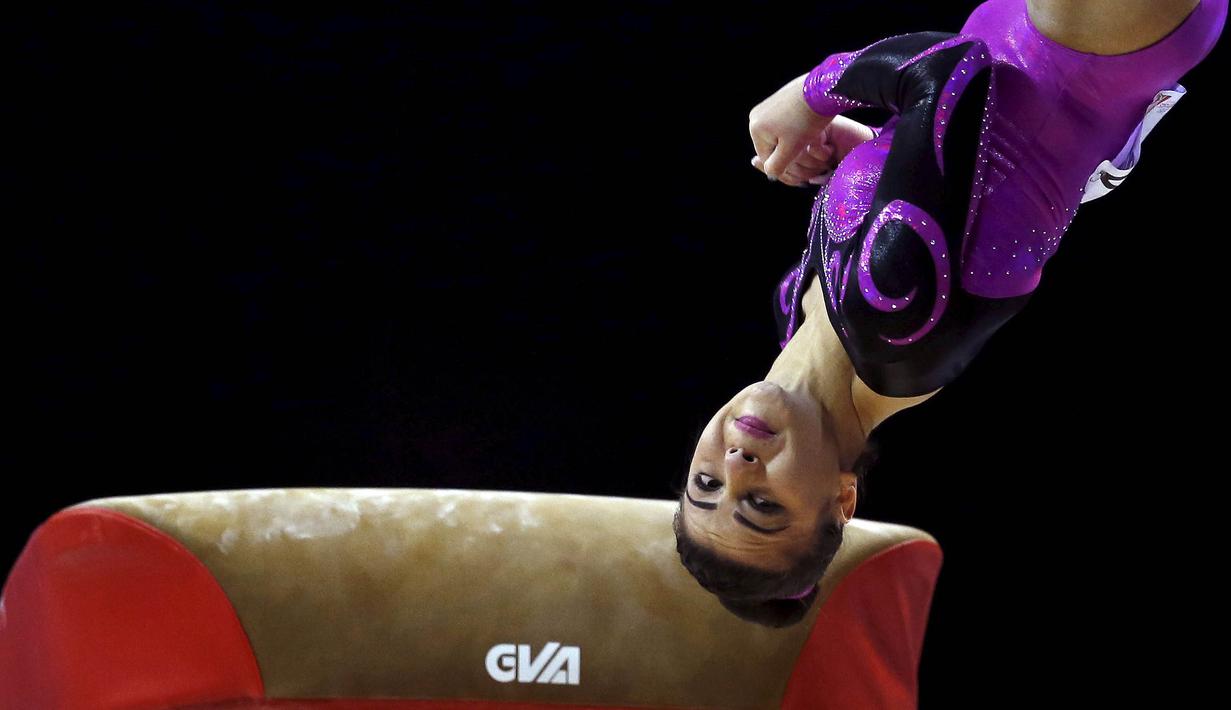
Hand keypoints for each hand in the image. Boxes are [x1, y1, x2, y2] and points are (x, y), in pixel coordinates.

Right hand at [749, 72, 876, 186]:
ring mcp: (767, 106)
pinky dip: (798, 127)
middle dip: (790, 150)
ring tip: (811, 134)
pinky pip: (786, 122)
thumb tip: (771, 174)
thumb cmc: (807, 120)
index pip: (767, 158)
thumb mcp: (792, 149)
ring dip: (795, 140)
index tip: (802, 159)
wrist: (823, 88)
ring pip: (781, 135)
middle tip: (808, 146)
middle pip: (773, 146)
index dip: (785, 163)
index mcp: (755, 128)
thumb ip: (777, 166)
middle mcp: (756, 115)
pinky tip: (810, 124)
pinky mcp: (780, 99)